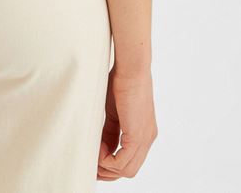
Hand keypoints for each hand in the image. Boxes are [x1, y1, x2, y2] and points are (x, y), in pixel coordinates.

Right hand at [97, 65, 157, 180]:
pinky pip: (123, 162)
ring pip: (128, 170)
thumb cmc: (121, 81)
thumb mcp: (114, 112)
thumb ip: (110, 131)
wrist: (131, 67)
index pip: (129, 159)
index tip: (95, 162)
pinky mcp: (138, 136)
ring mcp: (145, 138)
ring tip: (94, 155)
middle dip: (109, 172)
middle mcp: (147, 138)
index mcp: (143, 132)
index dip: (111, 165)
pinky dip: (108, 161)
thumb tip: (101, 147)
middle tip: (92, 166)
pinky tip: (99, 150)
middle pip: (129, 170)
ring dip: (107, 167)